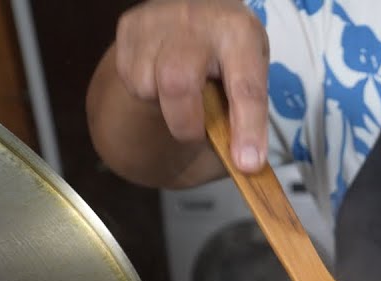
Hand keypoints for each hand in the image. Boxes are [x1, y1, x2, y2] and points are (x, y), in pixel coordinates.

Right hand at [113, 0, 269, 171]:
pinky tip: (161, 73)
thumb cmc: (229, 50)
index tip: (246, 163)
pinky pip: (129, 78)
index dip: (247, 129)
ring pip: (146, 85)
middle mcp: (199, 20)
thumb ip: (247, 116)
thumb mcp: (251, 72)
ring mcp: (159, 20)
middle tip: (196, 132)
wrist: (198, 9)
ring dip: (163, 104)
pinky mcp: (131, 26)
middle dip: (185, 123)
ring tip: (181, 90)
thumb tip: (244, 164)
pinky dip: (146, 89)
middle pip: (177, 84)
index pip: (245, 88)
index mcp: (240, 33)